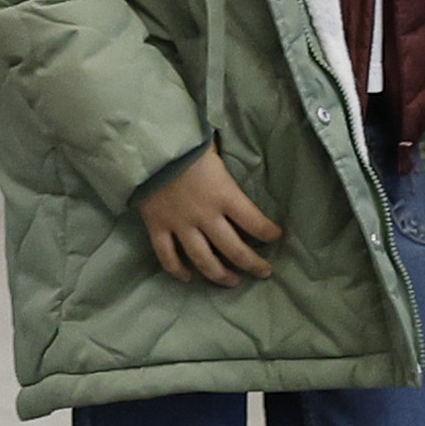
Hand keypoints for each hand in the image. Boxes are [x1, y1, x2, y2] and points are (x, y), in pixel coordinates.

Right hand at [139, 147, 283, 286]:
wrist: (147, 144)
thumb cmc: (186, 142)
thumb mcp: (215, 150)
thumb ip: (226, 166)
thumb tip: (242, 156)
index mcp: (224, 195)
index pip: (255, 222)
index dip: (269, 233)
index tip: (277, 237)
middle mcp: (205, 216)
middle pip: (234, 250)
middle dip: (253, 264)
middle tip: (264, 272)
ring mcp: (180, 225)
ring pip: (203, 260)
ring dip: (220, 275)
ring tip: (233, 282)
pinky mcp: (158, 227)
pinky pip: (168, 256)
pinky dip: (178, 270)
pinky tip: (188, 277)